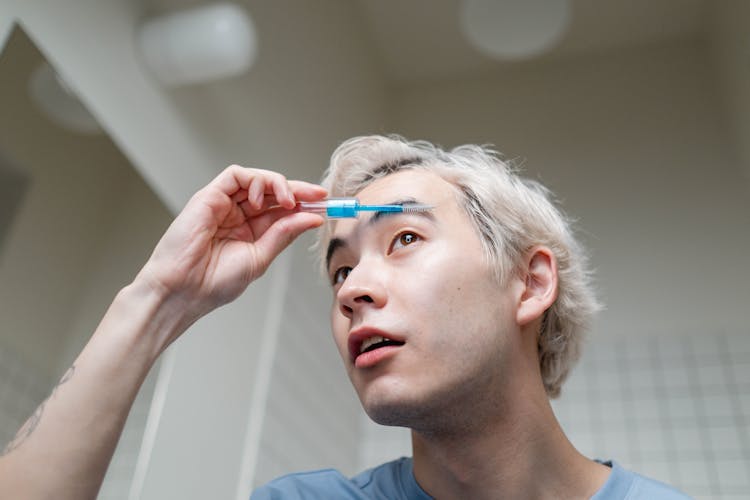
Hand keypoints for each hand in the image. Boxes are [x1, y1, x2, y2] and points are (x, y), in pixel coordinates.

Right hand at [136, 165, 325, 325]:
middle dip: (298, 190)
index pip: (281, 210)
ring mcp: (223, 204)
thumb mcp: (260, 257)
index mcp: (250, 232)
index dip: (304, 204)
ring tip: (288, 201)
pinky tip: (262, 199)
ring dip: (278, 184)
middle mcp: (237, 215)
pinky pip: (235, 176)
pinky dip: (254, 181)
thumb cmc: (213, 283)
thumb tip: (312, 219)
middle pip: (272, 191)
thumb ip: (283, 234)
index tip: (325, 204)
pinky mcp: (208, 196)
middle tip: (317, 196)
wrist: (182, 291)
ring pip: (256, 179)